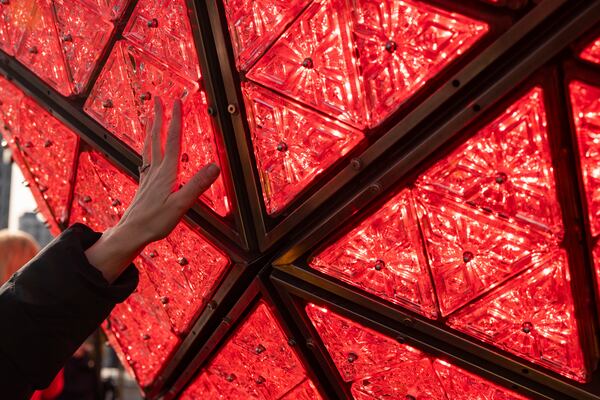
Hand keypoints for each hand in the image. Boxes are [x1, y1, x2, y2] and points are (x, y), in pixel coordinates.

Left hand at [84, 97, 220, 282]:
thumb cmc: (155, 222)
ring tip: (151, 114)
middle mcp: (156, 170)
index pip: (173, 140)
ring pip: (149, 145)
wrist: (132, 232)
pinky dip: (147, 146)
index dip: (176, 120)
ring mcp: (148, 175)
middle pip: (157, 137)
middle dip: (159, 116)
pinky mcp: (145, 183)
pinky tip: (148, 146)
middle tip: (158, 98)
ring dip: (152, 127)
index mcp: (166, 172)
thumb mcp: (181, 205)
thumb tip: (215, 167)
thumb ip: (197, 185)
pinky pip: (146, 157)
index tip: (177, 101)